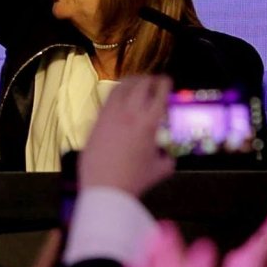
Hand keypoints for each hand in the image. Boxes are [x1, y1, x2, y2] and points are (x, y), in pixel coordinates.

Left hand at [78, 74, 173, 195]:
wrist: (105, 187)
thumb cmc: (133, 180)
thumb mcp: (159, 170)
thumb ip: (167, 159)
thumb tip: (168, 155)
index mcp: (148, 123)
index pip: (159, 94)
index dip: (165, 84)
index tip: (167, 81)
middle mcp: (130, 114)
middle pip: (141, 84)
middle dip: (150, 80)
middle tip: (155, 81)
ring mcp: (111, 114)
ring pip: (122, 86)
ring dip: (133, 81)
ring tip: (138, 82)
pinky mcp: (98, 119)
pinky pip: (109, 97)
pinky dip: (118, 91)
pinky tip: (120, 95)